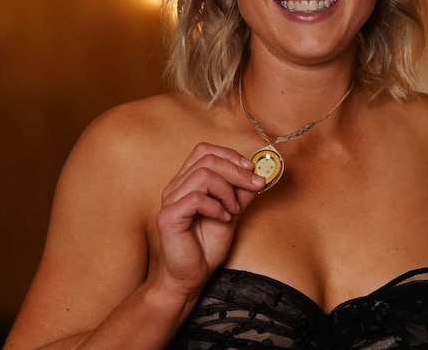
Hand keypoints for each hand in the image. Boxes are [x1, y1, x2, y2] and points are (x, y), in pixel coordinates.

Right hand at [151, 143, 265, 300]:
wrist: (190, 277)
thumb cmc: (206, 246)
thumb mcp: (232, 212)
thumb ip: (241, 193)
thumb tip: (259, 174)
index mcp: (187, 182)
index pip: (205, 150)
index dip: (230, 155)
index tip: (251, 170)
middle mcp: (175, 187)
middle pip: (207, 159)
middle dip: (237, 171)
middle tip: (255, 186)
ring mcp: (170, 201)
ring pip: (203, 175)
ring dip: (227, 190)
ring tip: (233, 210)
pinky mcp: (168, 217)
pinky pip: (196, 198)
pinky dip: (216, 206)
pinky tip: (223, 218)